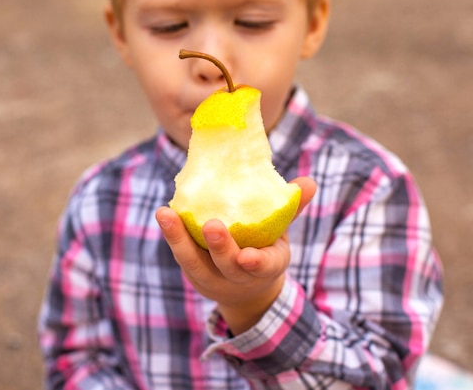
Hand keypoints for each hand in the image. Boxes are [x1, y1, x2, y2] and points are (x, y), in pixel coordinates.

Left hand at [156, 177, 316, 333]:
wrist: (246, 288)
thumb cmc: (265, 249)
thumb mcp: (281, 233)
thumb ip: (291, 208)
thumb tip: (308, 183)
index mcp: (268, 265)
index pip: (266, 267)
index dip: (257, 263)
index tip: (248, 257)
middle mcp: (239, 276)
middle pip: (228, 266)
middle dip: (221, 248)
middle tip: (212, 226)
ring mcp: (213, 277)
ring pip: (195, 262)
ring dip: (180, 239)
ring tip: (167, 215)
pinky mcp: (194, 271)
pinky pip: (182, 255)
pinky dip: (173, 236)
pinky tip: (164, 214)